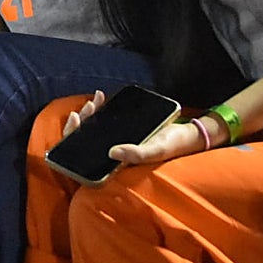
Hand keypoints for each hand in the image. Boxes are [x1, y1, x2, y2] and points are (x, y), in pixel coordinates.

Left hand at [61, 89, 205, 167]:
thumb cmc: (171, 146)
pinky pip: (105, 121)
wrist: (187, 134)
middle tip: (88, 106)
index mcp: (114, 164)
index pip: (84, 154)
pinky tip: (102, 98)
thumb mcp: (155, 151)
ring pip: (94, 129)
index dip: (75, 136)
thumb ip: (136, 154)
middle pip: (86, 139)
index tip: (76, 118)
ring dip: (91, 114)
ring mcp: (117, 141)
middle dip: (82, 121)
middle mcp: (112, 154)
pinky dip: (101, 110)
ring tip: (96, 99)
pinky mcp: (123, 131)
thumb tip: (111, 153)